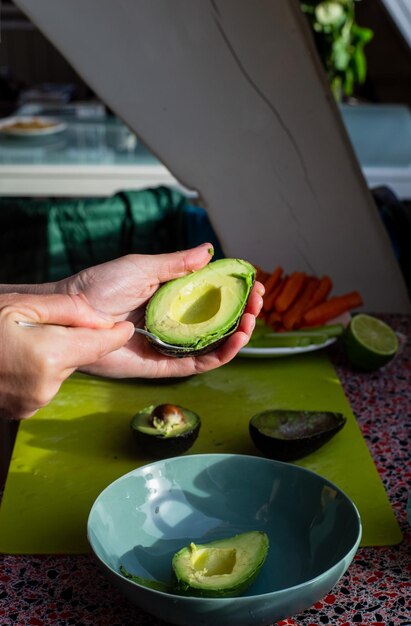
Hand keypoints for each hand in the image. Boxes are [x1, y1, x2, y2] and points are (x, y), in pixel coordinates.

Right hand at [0, 293, 133, 418]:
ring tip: (25, 342)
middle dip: (74, 341)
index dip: (116, 335)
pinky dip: (39, 371)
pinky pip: (45, 385)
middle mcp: (47, 385)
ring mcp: (34, 402)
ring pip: (63, 371)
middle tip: (47, 326)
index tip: (126, 327)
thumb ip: (67, 309)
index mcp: (50, 355)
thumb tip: (105, 319)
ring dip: (54, 356)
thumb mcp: (21, 305)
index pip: (100, 345)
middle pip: (80, 357)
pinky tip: (18, 360)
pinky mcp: (23, 410)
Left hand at [58, 243, 263, 378]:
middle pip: (219, 321)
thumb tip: (208, 251)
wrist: (73, 316)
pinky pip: (198, 364)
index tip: (253, 282)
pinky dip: (221, 355)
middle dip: (243, 311)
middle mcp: (176, 322)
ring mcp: (171, 345)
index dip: (235, 291)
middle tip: (257, 300)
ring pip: (214, 344)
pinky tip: (236, 340)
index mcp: (173, 298)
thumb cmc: (100, 287)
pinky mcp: (163, 365)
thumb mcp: (142, 267)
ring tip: (251, 319)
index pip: (213, 296)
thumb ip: (176, 264)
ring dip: (239, 333)